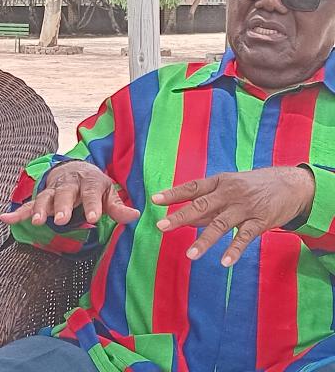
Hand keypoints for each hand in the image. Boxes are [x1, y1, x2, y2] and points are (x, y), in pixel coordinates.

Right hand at [1, 161, 139, 226]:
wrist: (75, 169)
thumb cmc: (94, 185)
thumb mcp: (108, 192)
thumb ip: (118, 206)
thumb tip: (136, 215)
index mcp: (88, 181)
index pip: (91, 193)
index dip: (93, 205)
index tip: (94, 218)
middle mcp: (68, 184)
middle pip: (65, 194)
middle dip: (63, 206)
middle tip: (62, 219)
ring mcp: (53, 191)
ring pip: (45, 198)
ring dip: (40, 209)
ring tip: (39, 222)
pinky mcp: (42, 198)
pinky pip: (28, 205)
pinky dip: (17, 212)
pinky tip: (5, 218)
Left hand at [152, 166, 314, 266]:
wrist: (290, 184)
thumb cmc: (253, 186)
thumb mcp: (229, 186)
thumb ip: (209, 203)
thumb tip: (186, 219)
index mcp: (219, 182)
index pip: (192, 187)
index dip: (173, 193)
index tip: (155, 199)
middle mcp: (229, 193)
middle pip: (201, 205)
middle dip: (180, 216)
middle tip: (162, 226)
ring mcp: (244, 207)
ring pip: (220, 224)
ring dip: (205, 241)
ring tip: (190, 255)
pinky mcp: (260, 221)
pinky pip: (245, 237)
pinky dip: (234, 249)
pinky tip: (224, 262)